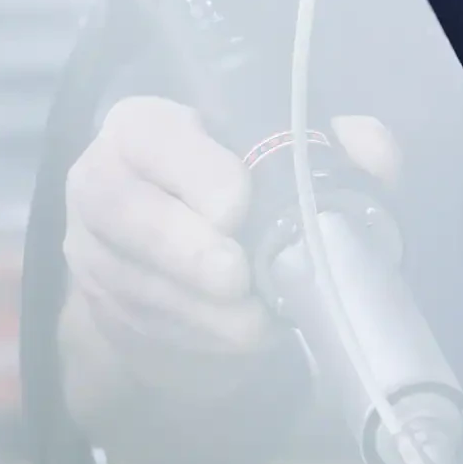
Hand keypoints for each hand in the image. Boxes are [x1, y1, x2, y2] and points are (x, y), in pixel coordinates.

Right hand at [59, 100, 403, 463]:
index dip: (193, 169)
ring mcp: (91, 248)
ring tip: (253, 319)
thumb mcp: (289, 152)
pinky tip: (235, 335)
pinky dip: (194, 336)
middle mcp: (102, 179)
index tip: (238, 203)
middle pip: (122, 208)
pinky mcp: (100, 306)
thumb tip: (371, 149)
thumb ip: (334, 141)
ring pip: (132, 278)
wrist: (189, 255)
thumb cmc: (242, 185)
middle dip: (184, 248)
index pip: (152, 134)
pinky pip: (142, 324)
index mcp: (144, 126)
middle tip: (237, 275)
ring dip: (197, 308)